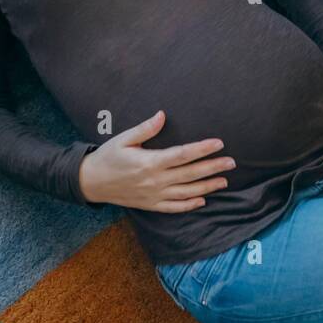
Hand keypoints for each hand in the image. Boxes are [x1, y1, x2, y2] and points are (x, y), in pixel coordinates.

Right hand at [78, 110, 235, 210]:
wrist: (91, 182)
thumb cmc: (108, 156)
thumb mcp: (124, 138)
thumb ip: (145, 128)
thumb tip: (162, 115)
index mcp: (150, 162)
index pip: (183, 155)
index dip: (202, 149)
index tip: (219, 143)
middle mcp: (155, 180)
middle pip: (190, 174)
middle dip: (213, 167)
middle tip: (231, 162)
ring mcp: (154, 195)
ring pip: (187, 193)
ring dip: (207, 187)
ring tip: (224, 181)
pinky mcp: (150, 205)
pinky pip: (174, 207)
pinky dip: (189, 205)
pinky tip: (202, 201)